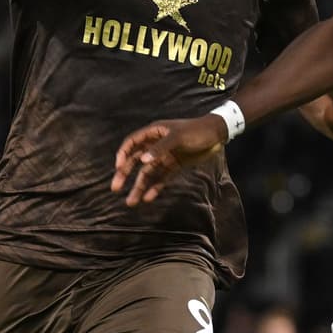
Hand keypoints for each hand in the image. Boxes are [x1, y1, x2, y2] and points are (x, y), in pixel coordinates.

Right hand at [111, 116, 229, 205]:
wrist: (217, 135)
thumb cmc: (196, 131)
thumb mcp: (178, 138)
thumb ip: (160, 149)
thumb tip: (142, 161)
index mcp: (154, 133)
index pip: (132, 143)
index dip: (123, 154)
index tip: (118, 168)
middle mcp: (156, 145)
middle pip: (136, 161)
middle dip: (125, 174)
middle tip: (115, 187)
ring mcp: (165, 156)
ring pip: (148, 173)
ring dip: (139, 186)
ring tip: (132, 202)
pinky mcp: (174, 165)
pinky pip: (161, 178)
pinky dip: (155, 187)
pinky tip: (149, 198)